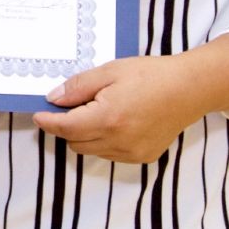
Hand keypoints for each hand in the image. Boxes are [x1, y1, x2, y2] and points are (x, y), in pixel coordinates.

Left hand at [33, 57, 200, 164]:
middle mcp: (118, 141)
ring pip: (91, 150)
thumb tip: (53, 99)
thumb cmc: (151, 75)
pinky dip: (104, 141)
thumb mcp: (110, 71)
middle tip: (70, 105)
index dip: (48, 121)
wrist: (189, 89)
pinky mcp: (142, 157)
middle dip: (66, 126)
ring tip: (98, 110)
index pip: (65, 127)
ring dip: (85, 134)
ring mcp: (131, 153)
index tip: (38, 114)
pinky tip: (116, 121)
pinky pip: (110, 154)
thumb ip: (79, 87)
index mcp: (107, 118)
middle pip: (75, 142)